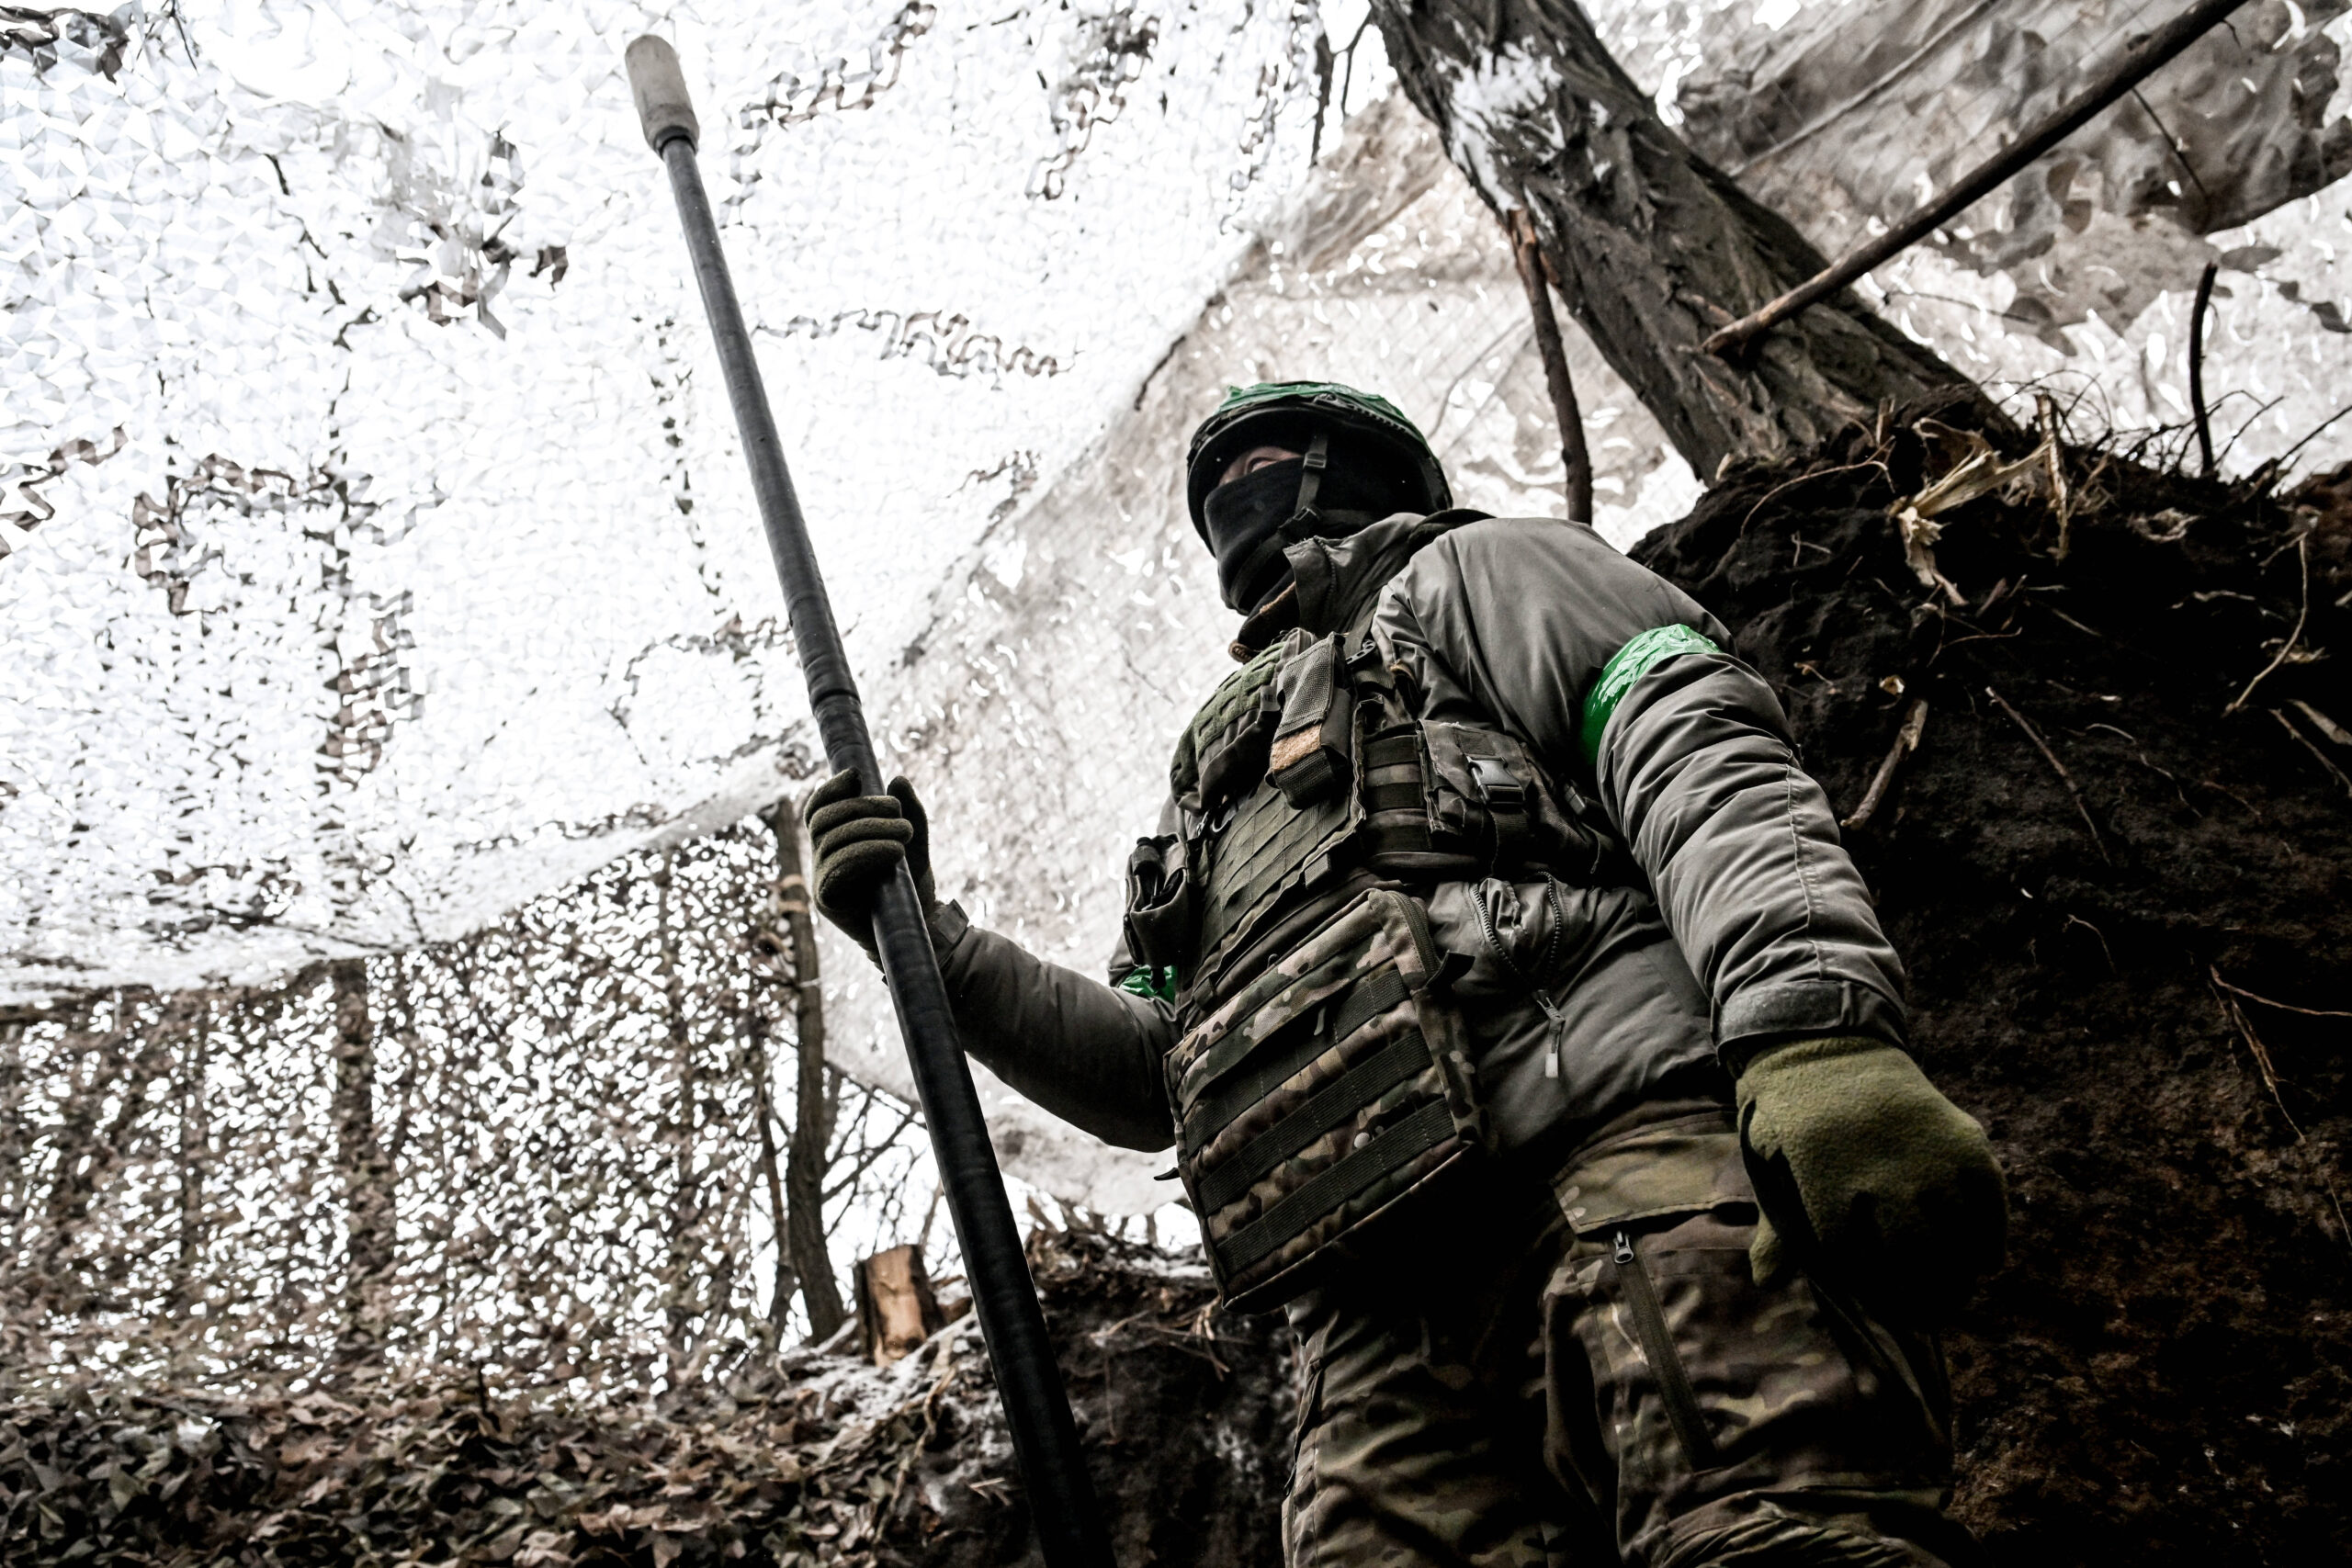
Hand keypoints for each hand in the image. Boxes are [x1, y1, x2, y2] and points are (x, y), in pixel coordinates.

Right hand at [805, 771, 934, 954]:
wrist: (918, 928)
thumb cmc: (911, 885)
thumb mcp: (914, 843)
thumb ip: (910, 813)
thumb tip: (898, 779)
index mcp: (833, 842)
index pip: (818, 809)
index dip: (831, 789)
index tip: (857, 776)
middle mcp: (821, 859)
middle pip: (825, 819)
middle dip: (863, 807)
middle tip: (899, 814)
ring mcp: (821, 881)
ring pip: (833, 840)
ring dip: (872, 830)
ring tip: (905, 835)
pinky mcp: (828, 902)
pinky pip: (837, 867)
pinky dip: (867, 853)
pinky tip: (894, 852)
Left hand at [1735, 1036, 2006, 1320]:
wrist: (1828, 1047)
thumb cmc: (1796, 1118)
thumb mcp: (1772, 1167)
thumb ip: (1778, 1228)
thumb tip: (1765, 1283)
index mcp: (1826, 1188)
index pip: (1858, 1265)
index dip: (1877, 1296)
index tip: (1891, 1314)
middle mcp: (1882, 1176)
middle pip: (1913, 1257)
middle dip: (1926, 1297)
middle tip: (1933, 1316)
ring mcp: (1926, 1156)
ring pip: (1955, 1235)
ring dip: (1962, 1273)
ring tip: (1959, 1293)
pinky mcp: (1962, 1138)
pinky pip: (1988, 1198)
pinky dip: (1993, 1234)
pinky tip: (1986, 1259)